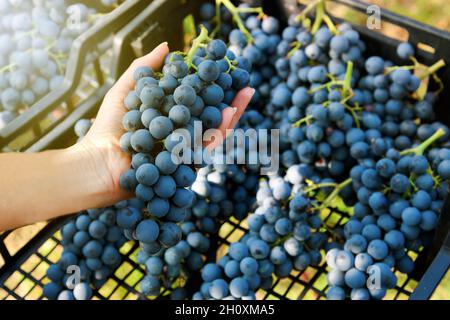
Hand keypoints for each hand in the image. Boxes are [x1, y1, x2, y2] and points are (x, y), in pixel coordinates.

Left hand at [76, 42, 253, 204]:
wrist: (98, 161)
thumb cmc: (108, 128)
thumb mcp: (126, 90)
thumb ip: (145, 69)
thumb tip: (168, 46)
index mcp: (170, 117)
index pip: (197, 101)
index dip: (213, 87)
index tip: (225, 71)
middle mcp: (181, 134)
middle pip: (211, 116)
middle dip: (231, 101)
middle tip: (247, 85)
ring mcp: (185, 150)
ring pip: (214, 132)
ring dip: (232, 114)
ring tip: (245, 95)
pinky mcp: (185, 165)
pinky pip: (206, 148)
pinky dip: (218, 132)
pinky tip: (227, 114)